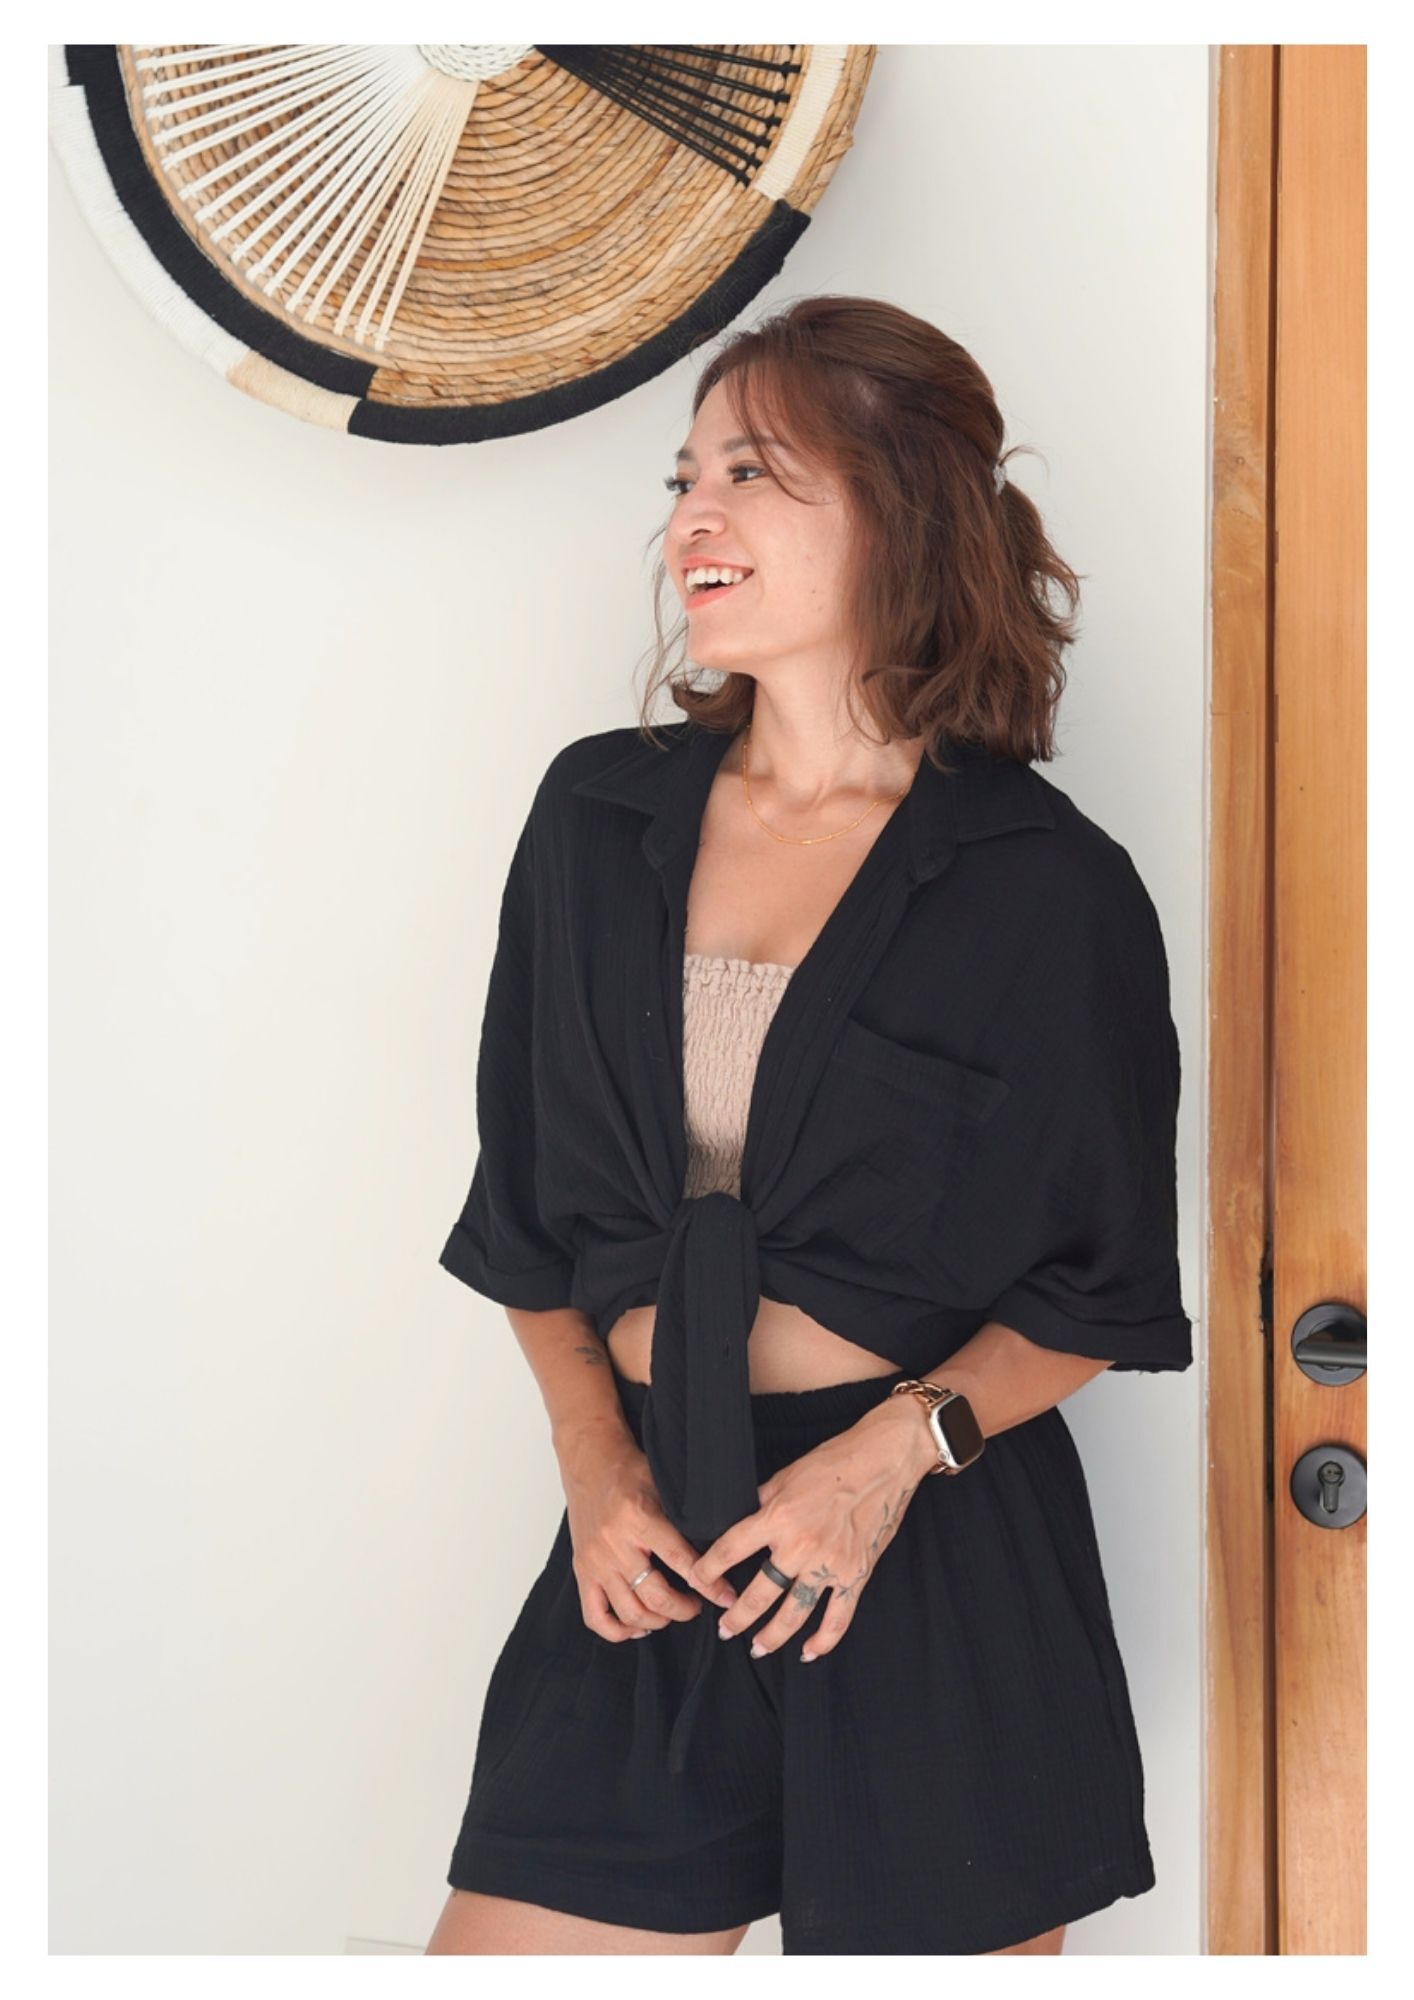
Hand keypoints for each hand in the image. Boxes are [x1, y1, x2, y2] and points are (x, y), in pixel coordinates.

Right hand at [557, 1423, 737, 1641]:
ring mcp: (595, 1562)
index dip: (709, 1584)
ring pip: (629, 1611)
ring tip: (672, 1613)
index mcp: (639, 1518)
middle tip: (698, 1606)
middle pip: (655, 1596)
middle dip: (684, 1609)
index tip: (727, 1597)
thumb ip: (685, 1519)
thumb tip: (721, 1550)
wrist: (589, 1462)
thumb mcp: (664, 1486)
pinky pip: (596, 1617)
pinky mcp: (581, 1571)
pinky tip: (637, 1626)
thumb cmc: (630, 1471)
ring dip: (657, 1621)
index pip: (681, 1561)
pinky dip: (618, 1631)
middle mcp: (615, 1544)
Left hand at [686, 1395, 934, 1661]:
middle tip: (724, 1630)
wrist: (882, 1462)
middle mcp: (800, 1545)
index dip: (708, 1569)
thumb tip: (738, 1518)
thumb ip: (761, 1502)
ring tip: (756, 1648)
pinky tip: (807, 1652)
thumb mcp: (786, 1476)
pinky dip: (823, 1641)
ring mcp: (829, 1564)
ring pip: (793, 1614)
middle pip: (758, 1593)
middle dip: (736, 1617)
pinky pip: (838, 1618)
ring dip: (771, 1636)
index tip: (698, 1582)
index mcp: (778, 1517)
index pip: (730, 1549)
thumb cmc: (833, 1462)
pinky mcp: (856, 1574)